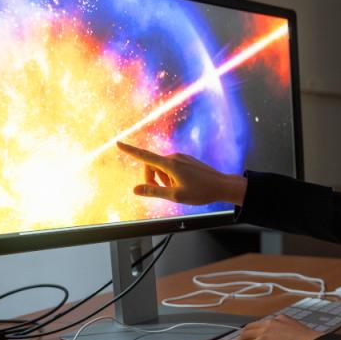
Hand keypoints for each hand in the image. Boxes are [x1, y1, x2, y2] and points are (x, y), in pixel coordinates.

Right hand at [116, 141, 247, 204]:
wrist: (222, 186)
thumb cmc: (200, 192)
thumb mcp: (175, 196)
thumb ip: (154, 191)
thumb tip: (135, 189)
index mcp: (170, 164)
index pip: (144, 156)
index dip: (130, 151)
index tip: (118, 144)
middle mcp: (175, 157)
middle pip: (152, 165)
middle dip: (152, 178)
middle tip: (162, 191)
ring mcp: (182, 158)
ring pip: (162, 167)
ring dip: (163, 179)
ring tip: (177, 189)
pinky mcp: (187, 160)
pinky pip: (171, 167)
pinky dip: (171, 176)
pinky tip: (182, 185)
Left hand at [229, 315, 323, 339]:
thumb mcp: (297, 335)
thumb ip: (288, 336)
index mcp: (281, 319)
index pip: (263, 323)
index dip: (255, 331)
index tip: (253, 337)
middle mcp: (272, 322)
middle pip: (250, 327)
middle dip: (243, 336)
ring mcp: (265, 330)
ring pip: (244, 335)